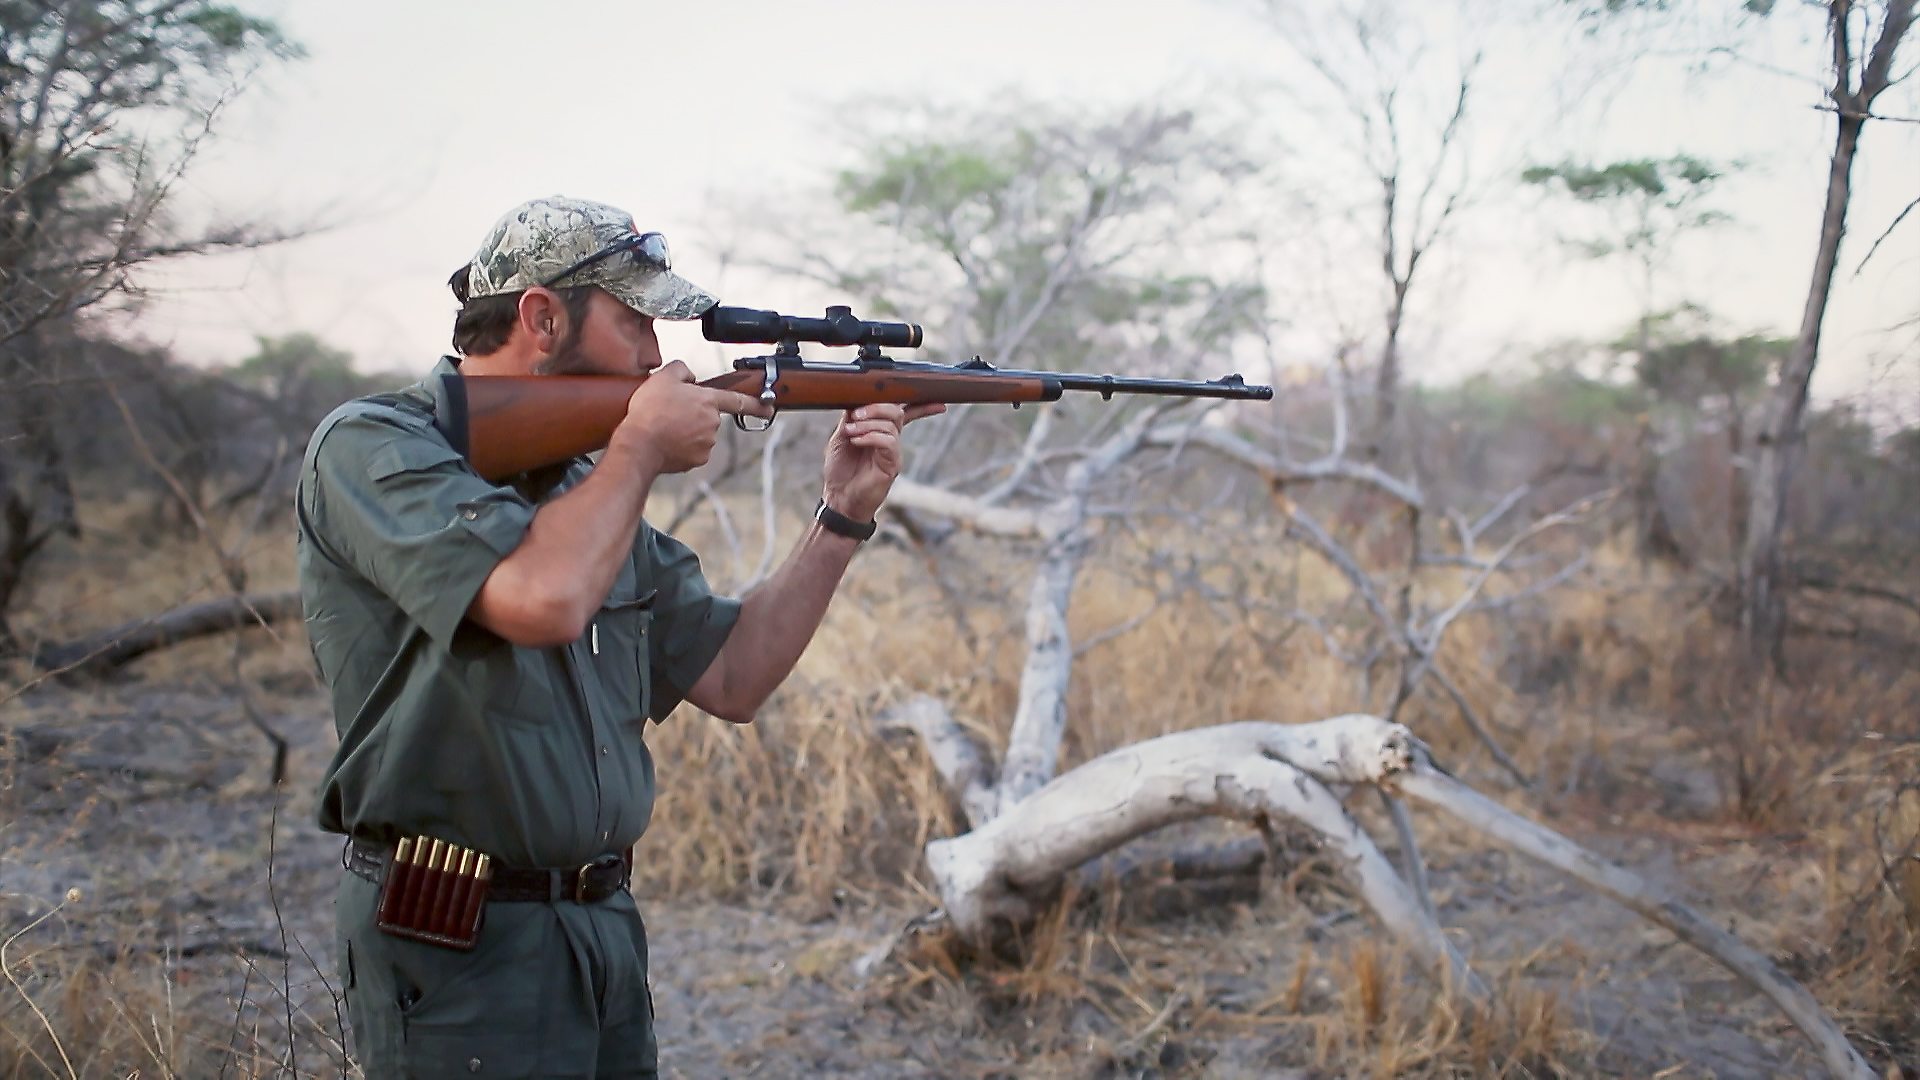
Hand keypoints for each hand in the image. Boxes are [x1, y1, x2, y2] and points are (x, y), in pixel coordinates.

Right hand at [610, 361, 772, 474]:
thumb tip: (690, 377)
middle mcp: (712, 423)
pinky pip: (693, 450)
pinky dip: (682, 447)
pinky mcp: (697, 460)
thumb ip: (681, 370)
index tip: (769, 408)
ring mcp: (707, 444)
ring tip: (665, 428)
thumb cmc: (649, 410)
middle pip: (708, 417)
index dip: (755, 403)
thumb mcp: (662, 378)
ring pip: (700, 434)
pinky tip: (666, 442)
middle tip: (670, 413)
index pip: (737, 399)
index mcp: (708, 401)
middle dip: (694, 415)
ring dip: (687, 431)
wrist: (639, 444)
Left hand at [820, 402, 944, 521]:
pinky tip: (857, 441)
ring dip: (868, 424)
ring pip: (891, 425)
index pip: (904, 413)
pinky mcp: (893, 464)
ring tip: (851, 432)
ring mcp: (893, 452)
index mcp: (881, 431)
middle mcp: (891, 440)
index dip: (920, 404)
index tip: (938, 401)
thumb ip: (850, 418)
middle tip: (856, 414)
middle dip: (877, 407)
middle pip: (897, 412)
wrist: (839, 497)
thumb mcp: (841, 437)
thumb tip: (857, 400)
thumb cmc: (840, 469)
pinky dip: (871, 436)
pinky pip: (889, 442)